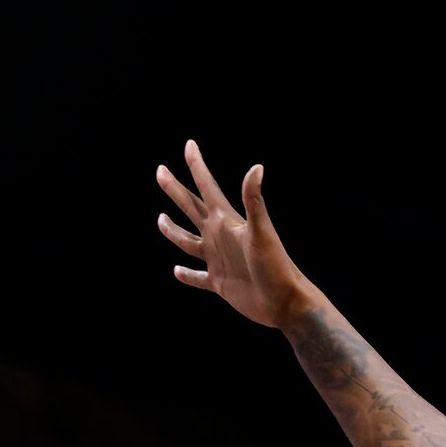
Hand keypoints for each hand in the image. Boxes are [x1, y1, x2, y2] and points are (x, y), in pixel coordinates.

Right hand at [156, 140, 313, 328]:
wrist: (285, 301)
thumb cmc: (276, 266)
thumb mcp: (262, 232)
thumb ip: (255, 201)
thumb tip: (257, 167)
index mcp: (227, 222)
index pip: (208, 188)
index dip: (197, 166)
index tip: (189, 144)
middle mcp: (220, 237)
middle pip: (191, 208)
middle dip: (176, 189)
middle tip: (160, 170)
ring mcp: (218, 260)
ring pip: (188, 241)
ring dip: (174, 231)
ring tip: (161, 219)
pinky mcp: (219, 282)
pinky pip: (198, 276)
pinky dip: (187, 274)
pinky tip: (177, 271)